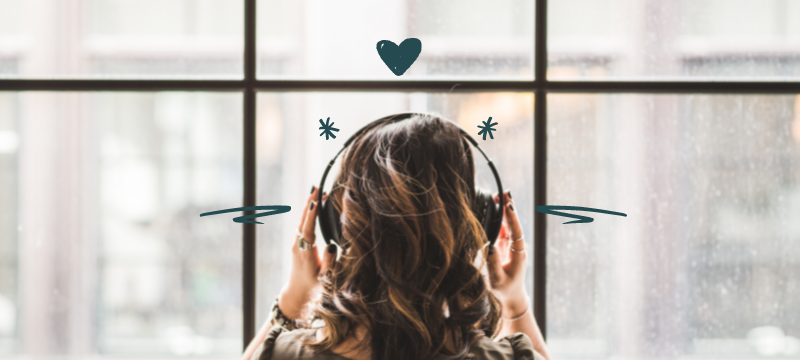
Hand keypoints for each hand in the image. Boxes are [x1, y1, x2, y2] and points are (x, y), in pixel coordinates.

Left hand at [278, 186, 337, 319]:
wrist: (297, 292)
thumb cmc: (314, 286)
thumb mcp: (325, 277)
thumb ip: (329, 262)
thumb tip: (331, 246)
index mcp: (305, 253)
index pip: (308, 230)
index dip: (311, 215)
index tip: (315, 201)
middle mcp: (298, 246)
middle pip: (303, 220)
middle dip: (309, 203)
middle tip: (316, 187)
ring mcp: (296, 244)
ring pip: (302, 221)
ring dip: (309, 205)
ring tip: (316, 191)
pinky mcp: (297, 243)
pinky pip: (303, 225)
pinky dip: (308, 213)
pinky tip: (314, 205)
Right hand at [484, 191, 529, 316]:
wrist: (512, 295)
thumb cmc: (505, 289)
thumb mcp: (497, 279)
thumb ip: (493, 263)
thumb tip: (488, 246)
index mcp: (519, 253)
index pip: (516, 231)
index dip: (512, 218)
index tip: (509, 205)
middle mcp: (518, 245)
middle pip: (513, 223)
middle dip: (509, 207)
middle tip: (504, 192)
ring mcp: (513, 244)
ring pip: (508, 224)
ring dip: (504, 210)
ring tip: (498, 195)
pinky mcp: (506, 244)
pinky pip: (503, 228)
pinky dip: (499, 217)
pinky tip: (494, 206)